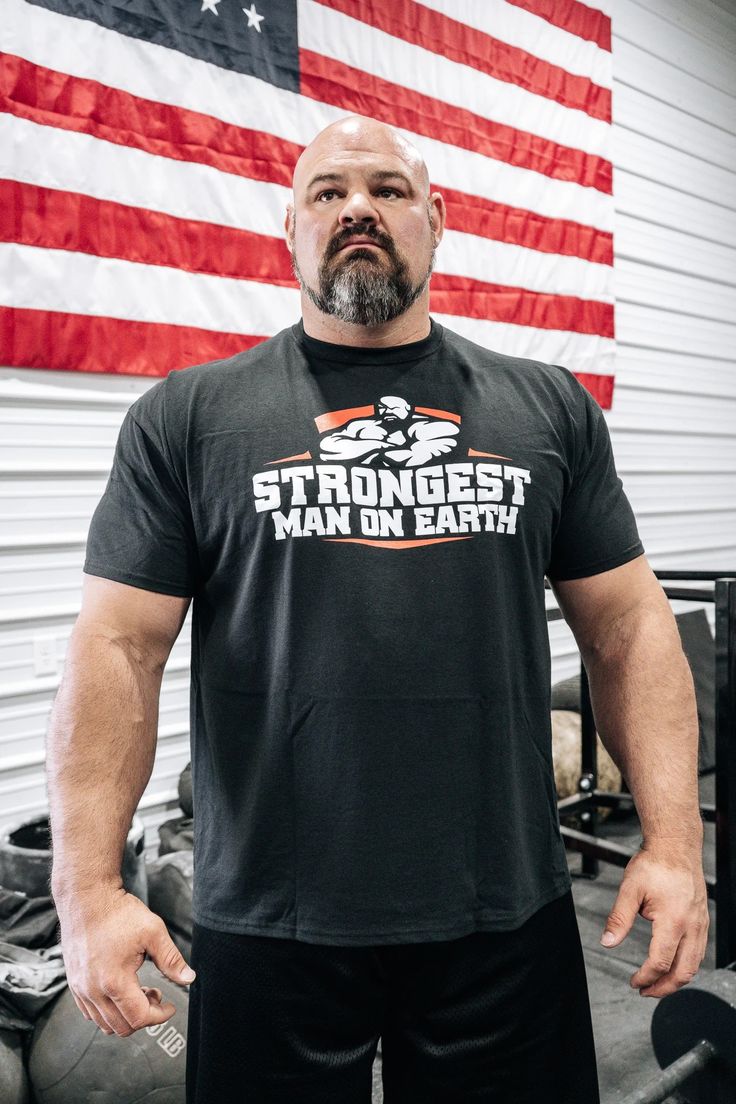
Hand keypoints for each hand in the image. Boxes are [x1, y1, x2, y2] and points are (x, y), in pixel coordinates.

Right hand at [57, 884, 195, 1036]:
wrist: (87, 898)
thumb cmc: (118, 912)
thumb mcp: (153, 932)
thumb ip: (171, 959)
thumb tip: (188, 979)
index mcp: (114, 981)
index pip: (139, 1018)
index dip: (159, 1016)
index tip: (170, 1006)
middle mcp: (93, 991)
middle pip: (122, 1026)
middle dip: (145, 1016)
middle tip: (157, 995)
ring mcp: (80, 989)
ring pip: (104, 1023)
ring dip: (126, 1015)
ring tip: (140, 991)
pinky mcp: (74, 983)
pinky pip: (90, 1013)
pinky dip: (108, 1011)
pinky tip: (121, 991)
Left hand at [599, 842, 708, 997]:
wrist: (676, 846)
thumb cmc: (654, 864)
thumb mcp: (630, 889)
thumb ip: (619, 919)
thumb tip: (607, 942)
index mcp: (673, 921)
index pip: (660, 962)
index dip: (646, 977)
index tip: (634, 982)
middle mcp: (692, 926)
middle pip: (682, 972)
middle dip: (663, 988)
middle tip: (645, 992)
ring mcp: (700, 924)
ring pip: (694, 964)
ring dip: (676, 980)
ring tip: (657, 984)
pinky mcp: (702, 920)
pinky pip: (699, 952)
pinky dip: (686, 965)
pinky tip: (672, 965)